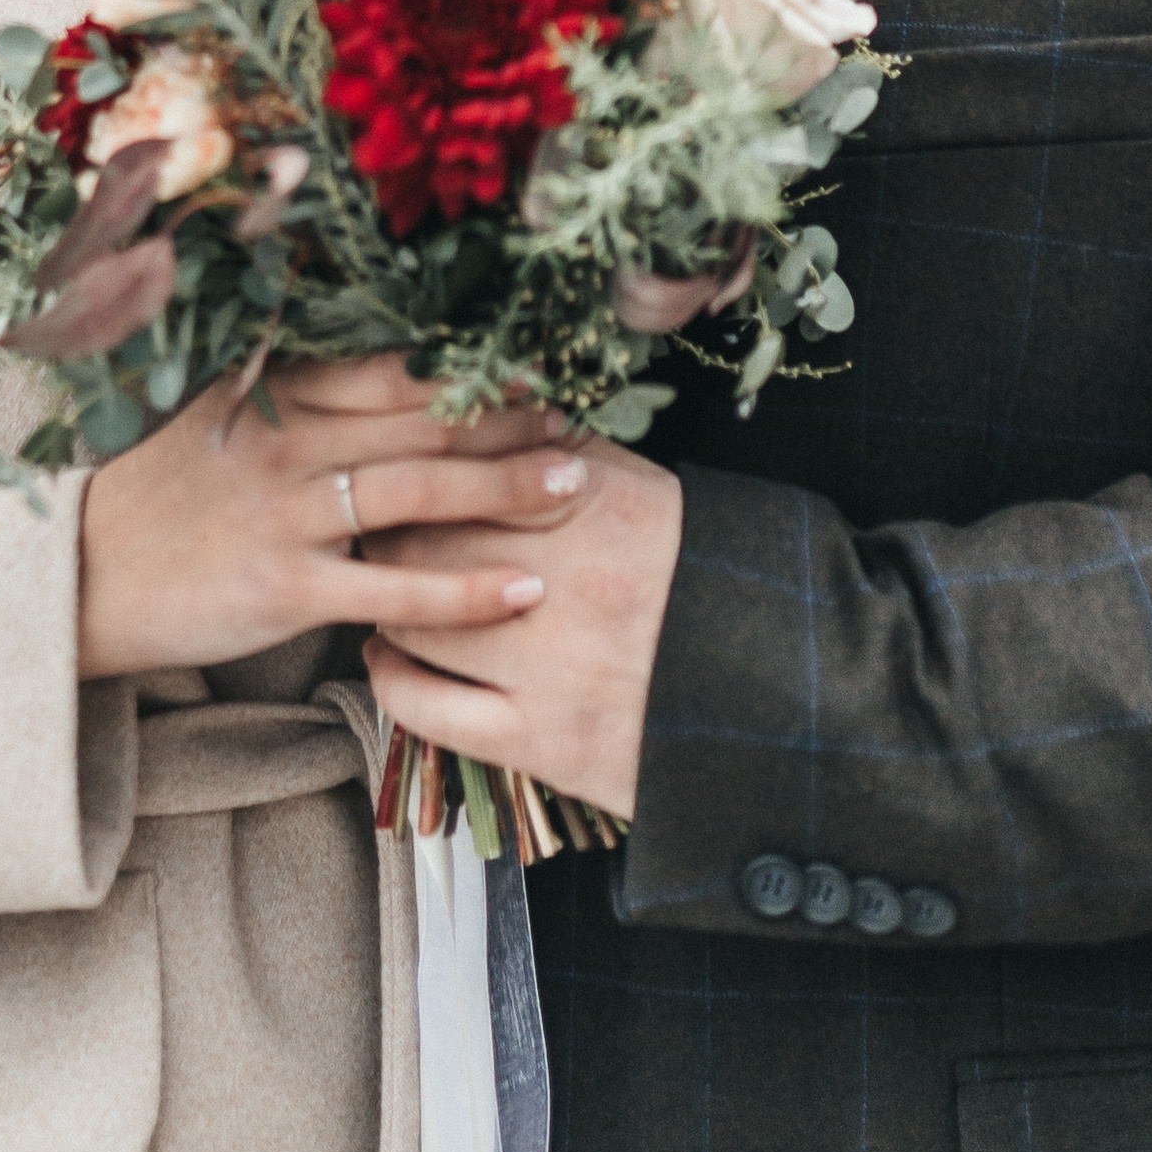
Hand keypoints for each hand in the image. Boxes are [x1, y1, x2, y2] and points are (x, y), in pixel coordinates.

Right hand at [75, 353, 590, 681]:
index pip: (391, 369)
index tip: (533, 360)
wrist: (78, 577)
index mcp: (274, 396)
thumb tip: (379, 368)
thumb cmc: (157, 498)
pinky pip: (393, 591)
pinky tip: (523, 590)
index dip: (467, 366)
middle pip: (420, 422)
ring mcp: (287, 517)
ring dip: (505, 488)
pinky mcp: (286, 590)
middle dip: (507, 417)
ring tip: (573, 485)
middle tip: (578, 413)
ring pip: (418, 494)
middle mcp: (287, 444)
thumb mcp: (217, 420)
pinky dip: (463, 592)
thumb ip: (292, 392)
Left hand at [360, 439, 683, 819]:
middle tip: (375, 526)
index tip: (399, 470)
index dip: (420, 469)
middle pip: (428, 539)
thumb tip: (493, 410)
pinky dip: (392, 677)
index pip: (467, 470)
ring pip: (417, 617)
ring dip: (388, 599)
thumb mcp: (649, 496)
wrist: (776, 699)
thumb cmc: (700, 582)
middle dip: (393, 530)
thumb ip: (569, 452)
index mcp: (601, 507)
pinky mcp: (544, 741)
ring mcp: (552, 667)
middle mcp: (572, 582)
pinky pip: (428, 706)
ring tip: (385, 587)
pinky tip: (387, 656)